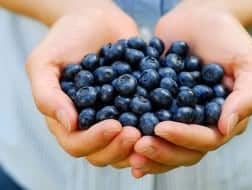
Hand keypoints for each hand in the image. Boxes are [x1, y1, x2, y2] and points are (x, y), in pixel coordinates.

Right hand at [26, 1, 140, 167]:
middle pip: (103, 153)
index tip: (114, 125)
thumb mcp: (44, 63)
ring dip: (138, 146)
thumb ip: (47, 96)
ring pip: (125, 148)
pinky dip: (153, 130)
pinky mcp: (134, 107)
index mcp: (67, 120)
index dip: (95, 141)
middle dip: (119, 147)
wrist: (95, 19)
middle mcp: (90, 125)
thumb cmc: (65, 39)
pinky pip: (143, 126)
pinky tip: (164, 123)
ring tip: (151, 131)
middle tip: (135, 132)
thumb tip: (69, 125)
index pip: (77, 144)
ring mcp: (114, 118)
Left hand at [130, 0, 251, 176]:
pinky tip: (120, 139)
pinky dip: (136, 135)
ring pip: (166, 145)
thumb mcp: (248, 62)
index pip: (207, 139)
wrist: (199, 17)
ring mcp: (180, 116)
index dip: (184, 138)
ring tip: (128, 151)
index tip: (161, 128)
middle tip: (139, 145)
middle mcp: (202, 123)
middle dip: (162, 151)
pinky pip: (149, 125)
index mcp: (224, 117)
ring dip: (148, 151)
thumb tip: (227, 129)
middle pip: (184, 151)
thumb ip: (246, 96)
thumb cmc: (228, 37)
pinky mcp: (160, 106)